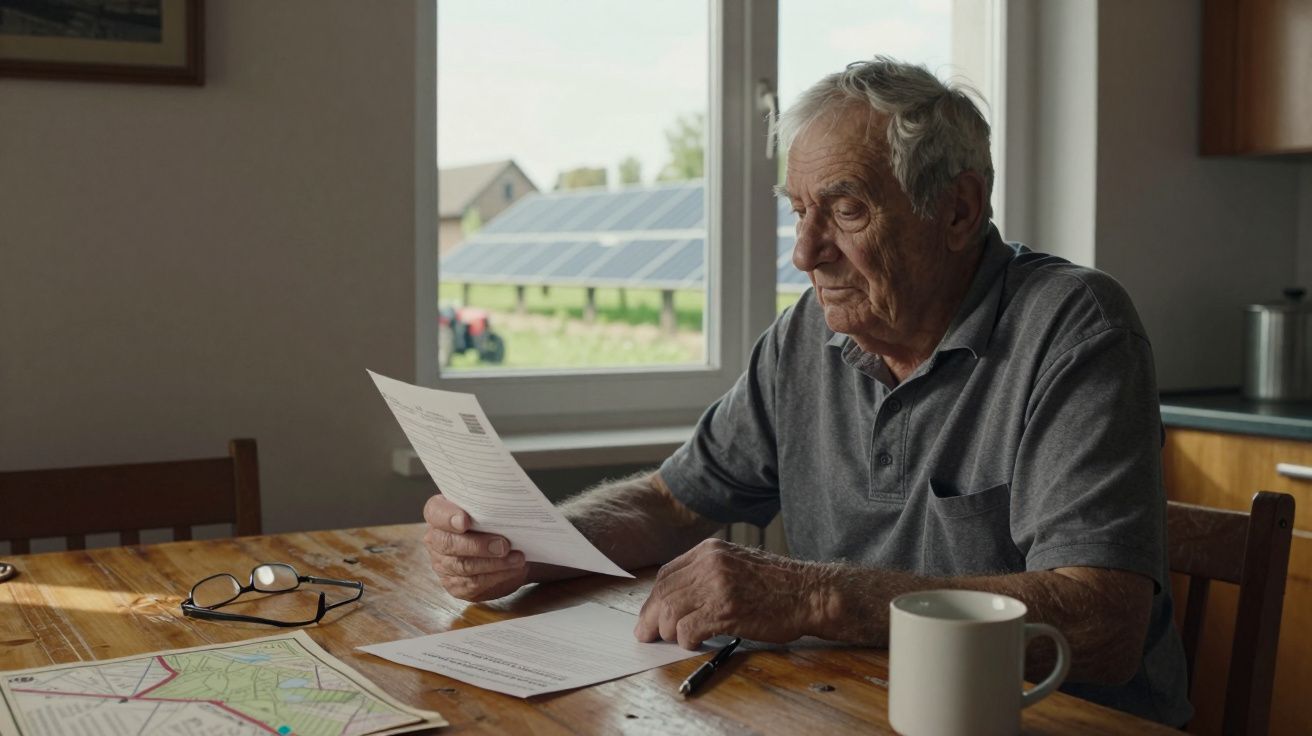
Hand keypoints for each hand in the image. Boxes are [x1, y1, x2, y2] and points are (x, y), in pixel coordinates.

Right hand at [422, 494, 527, 600]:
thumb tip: (508, 510)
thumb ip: (490, 506)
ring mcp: (442, 564)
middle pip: (448, 543)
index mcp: (439, 514)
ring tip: (517, 558)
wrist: (501, 550)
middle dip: (478, 545)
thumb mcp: (490, 509)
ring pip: (463, 566)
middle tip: (503, 545)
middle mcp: (435, 539)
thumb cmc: (492, 523)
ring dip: (494, 563)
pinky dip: (497, 576)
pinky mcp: (455, 585)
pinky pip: (474, 583)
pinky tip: (512, 569)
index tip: (465, 521)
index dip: (448, 517)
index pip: (435, 512)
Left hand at [634, 538, 824, 648]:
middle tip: (647, 636)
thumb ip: (707, 574)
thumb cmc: (778, 585)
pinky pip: (688, 628)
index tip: (649, 615)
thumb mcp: (737, 564)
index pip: (667, 574)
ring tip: (675, 640)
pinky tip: (694, 643)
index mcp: (710, 550)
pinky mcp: (726, 610)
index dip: (654, 599)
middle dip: (651, 618)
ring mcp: (717, 586)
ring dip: (668, 631)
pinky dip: (686, 640)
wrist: (811, 593)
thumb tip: (676, 600)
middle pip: (664, 593)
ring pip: (670, 611)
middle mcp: (710, 563)